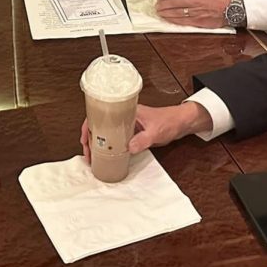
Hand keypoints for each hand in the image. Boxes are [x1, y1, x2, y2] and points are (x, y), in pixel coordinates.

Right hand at [81, 103, 212, 162]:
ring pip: (106, 132)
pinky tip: (105, 155)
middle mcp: (123, 116)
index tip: (85, 138)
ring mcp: (126, 125)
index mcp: (126, 110)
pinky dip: (107, 147)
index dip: (89, 125)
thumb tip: (129, 147)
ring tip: (92, 156)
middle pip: (100, 124)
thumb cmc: (169, 121)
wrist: (180, 123)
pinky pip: (115, 139)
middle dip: (90, 138)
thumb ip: (143, 139)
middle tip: (87, 152)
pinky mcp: (131, 133)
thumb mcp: (156, 131)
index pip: (101, 114)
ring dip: (97, 143)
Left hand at [154, 0, 231, 27]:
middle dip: (163, 3)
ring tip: (159, 11)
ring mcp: (196, 11)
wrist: (231, 9)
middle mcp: (195, 0)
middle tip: (157, 3)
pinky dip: (173, 20)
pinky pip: (182, 21)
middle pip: (174, 1)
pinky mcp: (198, 21)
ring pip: (176, 12)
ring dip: (165, 12)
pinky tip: (168, 19)